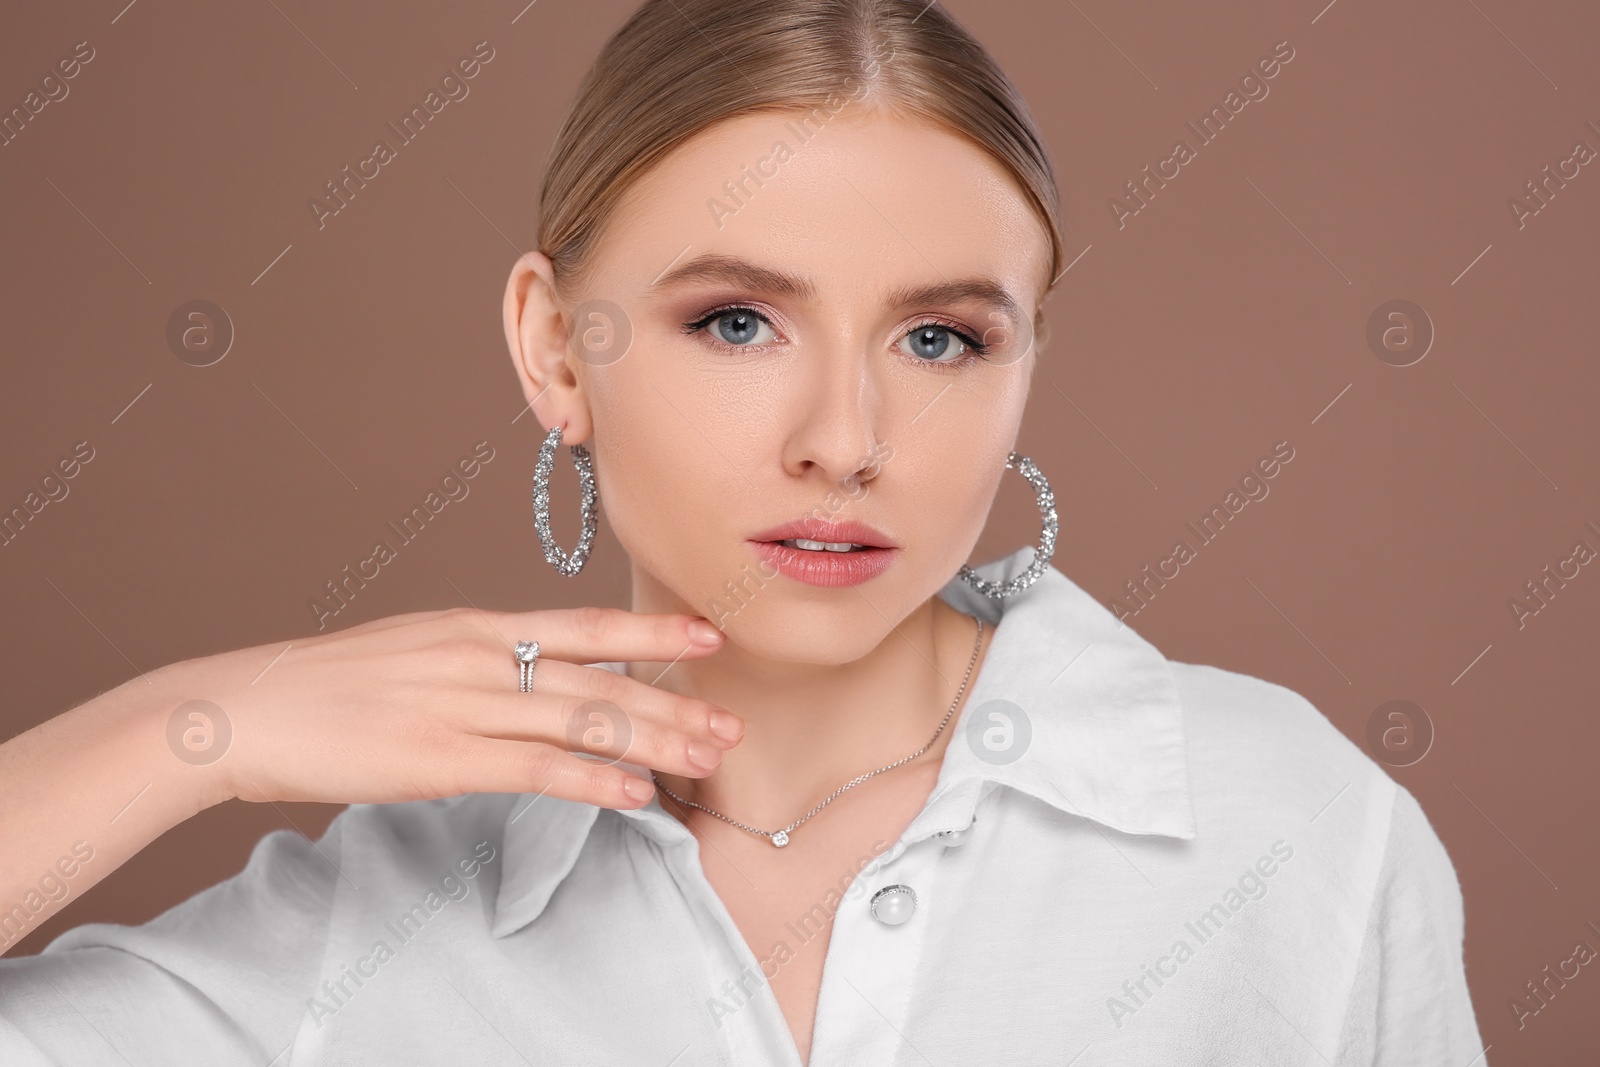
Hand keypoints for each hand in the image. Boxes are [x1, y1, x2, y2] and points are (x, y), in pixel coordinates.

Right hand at [159, 606, 740, 809]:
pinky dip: (594, 781)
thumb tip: (526, 676)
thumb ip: (476, 660)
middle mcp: (481, 656)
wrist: (251, 707)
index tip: (706, 637)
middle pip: (599, 679)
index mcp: (476, 625)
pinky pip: (538, 768)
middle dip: (672, 703)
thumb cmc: (328, 684)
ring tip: (705, 760)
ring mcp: (464, 705)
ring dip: (653, 743)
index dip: (650, 634)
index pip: (583, 624)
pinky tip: (635, 795)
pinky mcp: (443, 756)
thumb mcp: (415, 648)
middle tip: (730, 723)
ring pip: (582, 722)